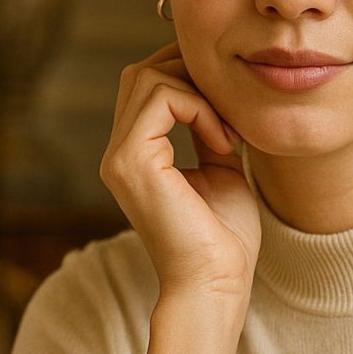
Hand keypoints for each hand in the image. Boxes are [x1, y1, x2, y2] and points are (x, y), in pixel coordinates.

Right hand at [100, 43, 260, 302]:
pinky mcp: (131, 161)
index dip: (190, 76)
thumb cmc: (224, 236)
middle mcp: (119, 152)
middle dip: (191, 72)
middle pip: (141, 72)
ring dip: (199, 92)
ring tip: (228, 132)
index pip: (147, 85)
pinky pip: (162, 99)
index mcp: (137, 154)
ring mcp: (119, 156)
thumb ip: (209, 130)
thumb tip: (220, 94)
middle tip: (231, 106)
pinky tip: (223, 142)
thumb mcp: (220, 168)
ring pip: (147, 77)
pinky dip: (199, 108)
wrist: (217, 281)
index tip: (233, 105)